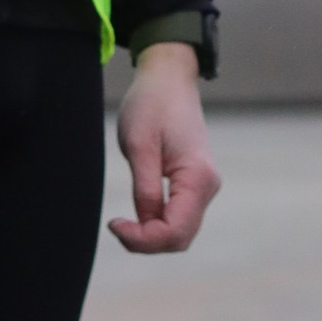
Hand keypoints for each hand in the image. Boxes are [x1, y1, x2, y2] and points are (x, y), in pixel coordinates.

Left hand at [109, 44, 218, 256]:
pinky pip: (179, 216)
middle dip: (146, 242)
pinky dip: (157, 223)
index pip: (174, 232)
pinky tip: (137, 214)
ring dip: (152, 235)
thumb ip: (145, 190)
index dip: (142, 239)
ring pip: (180, 231)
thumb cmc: (151, 105)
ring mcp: (204, 185)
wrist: (169, 78)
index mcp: (198, 177)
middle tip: (116, 225)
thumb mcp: (139, 147)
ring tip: (123, 220)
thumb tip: (146, 225)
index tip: (113, 223)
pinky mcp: (195, 182)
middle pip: (180, 238)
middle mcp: (208, 186)